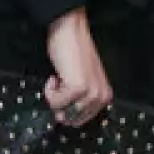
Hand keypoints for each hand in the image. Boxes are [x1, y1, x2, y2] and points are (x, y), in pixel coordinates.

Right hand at [44, 8, 112, 126]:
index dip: (67, 109)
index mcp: (104, 96)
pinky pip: (55, 103)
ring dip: (54, 97)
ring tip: (59, 79)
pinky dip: (49, 91)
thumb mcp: (84, 82)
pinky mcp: (78, 88)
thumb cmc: (73, 53)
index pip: (81, 120)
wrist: (70, 32)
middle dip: (60, 105)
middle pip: (72, 120)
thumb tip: (65, 119)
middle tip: (60, 86)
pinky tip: (55, 76)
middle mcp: (101, 97)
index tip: (65, 92)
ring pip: (63, 113)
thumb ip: (80, 101)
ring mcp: (91, 93)